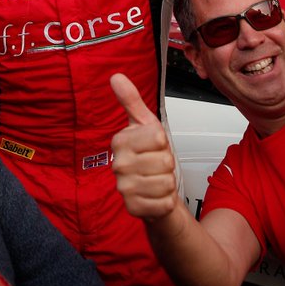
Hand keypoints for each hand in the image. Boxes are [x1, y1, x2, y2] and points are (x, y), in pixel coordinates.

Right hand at [110, 73, 177, 220]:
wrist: (152, 190)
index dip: (163, 142)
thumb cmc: (150, 156)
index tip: (154, 146)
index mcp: (120, 141)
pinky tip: (156, 197)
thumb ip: (132, 100)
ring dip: (168, 183)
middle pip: (165, 160)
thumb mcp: (146, 125)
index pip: (158, 136)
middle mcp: (118, 165)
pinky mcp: (133, 209)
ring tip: (156, 180)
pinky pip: (164, 202)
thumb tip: (116, 76)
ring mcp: (123, 188)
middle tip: (157, 166)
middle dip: (168, 164)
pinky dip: (166, 201)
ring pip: (166, 182)